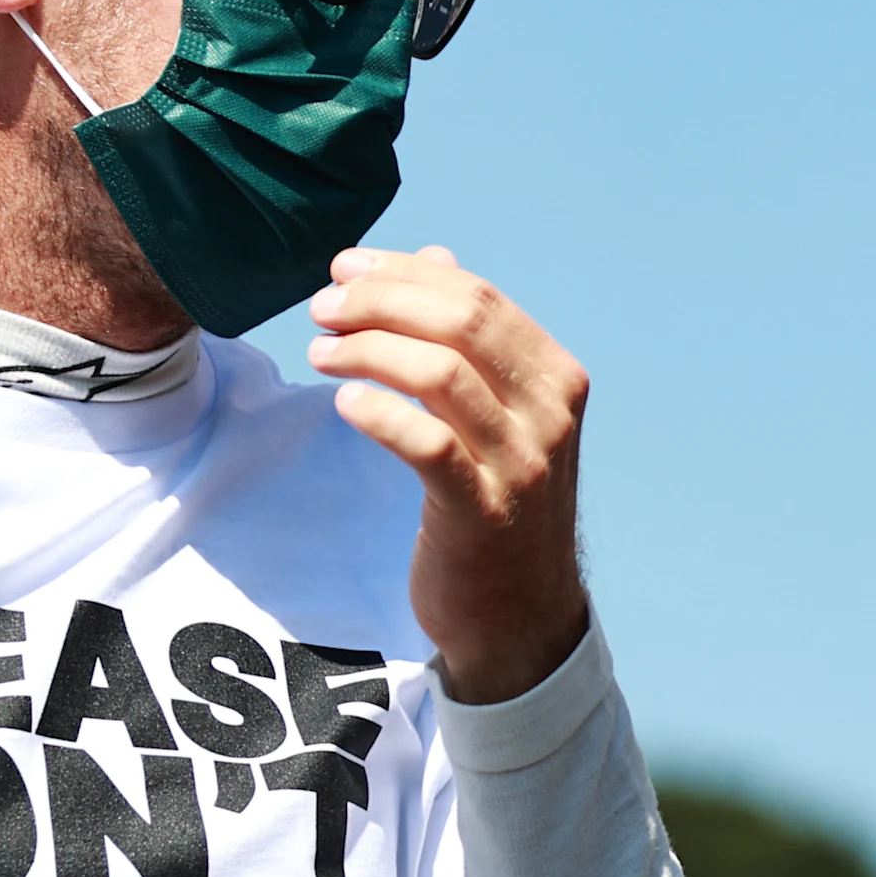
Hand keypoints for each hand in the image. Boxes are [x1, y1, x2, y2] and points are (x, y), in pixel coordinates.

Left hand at [307, 246, 590, 703]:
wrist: (521, 617)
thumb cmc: (499, 505)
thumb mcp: (500, 417)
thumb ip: (471, 342)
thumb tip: (433, 259)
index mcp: (555, 379)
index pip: (479, 298)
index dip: (404, 273)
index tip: (345, 269)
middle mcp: (549, 415)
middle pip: (462, 322)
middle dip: (381, 301)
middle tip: (323, 306)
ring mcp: (521, 465)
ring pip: (442, 373)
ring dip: (368, 349)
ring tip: (319, 351)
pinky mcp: (481, 512)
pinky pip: (428, 444)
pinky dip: (380, 413)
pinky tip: (344, 402)